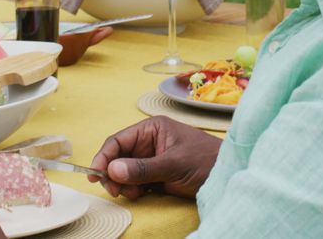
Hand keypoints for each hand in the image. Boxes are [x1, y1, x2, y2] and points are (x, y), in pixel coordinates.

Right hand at [89, 115, 221, 199]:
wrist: (228, 176)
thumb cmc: (206, 160)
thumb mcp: (174, 164)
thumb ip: (143, 168)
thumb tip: (112, 170)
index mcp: (151, 129)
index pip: (118, 141)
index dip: (103, 156)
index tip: (94, 174)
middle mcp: (148, 142)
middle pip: (117, 157)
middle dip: (113, 173)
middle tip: (115, 190)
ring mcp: (151, 160)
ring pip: (124, 172)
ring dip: (123, 184)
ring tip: (134, 192)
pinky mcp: (156, 176)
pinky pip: (134, 182)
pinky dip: (132, 189)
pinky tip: (140, 193)